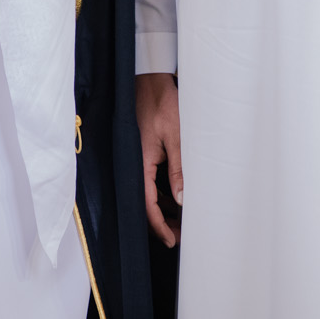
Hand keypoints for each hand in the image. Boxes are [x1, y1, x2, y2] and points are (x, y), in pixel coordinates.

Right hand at [136, 72, 182, 245]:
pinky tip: (176, 198)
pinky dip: (161, 193)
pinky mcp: (144, 152)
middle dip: (161, 223)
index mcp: (141, 162)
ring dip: (162, 209)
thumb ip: (179, 169)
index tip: (171, 240)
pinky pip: (150, 180)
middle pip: (145, 203)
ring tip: (181, 221)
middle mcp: (136, 163)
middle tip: (180, 235)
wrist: (150, 79)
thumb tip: (183, 200)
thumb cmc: (162, 102)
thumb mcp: (177, 136)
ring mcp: (138, 158)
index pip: (147, 204)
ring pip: (147, 194)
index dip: (158, 226)